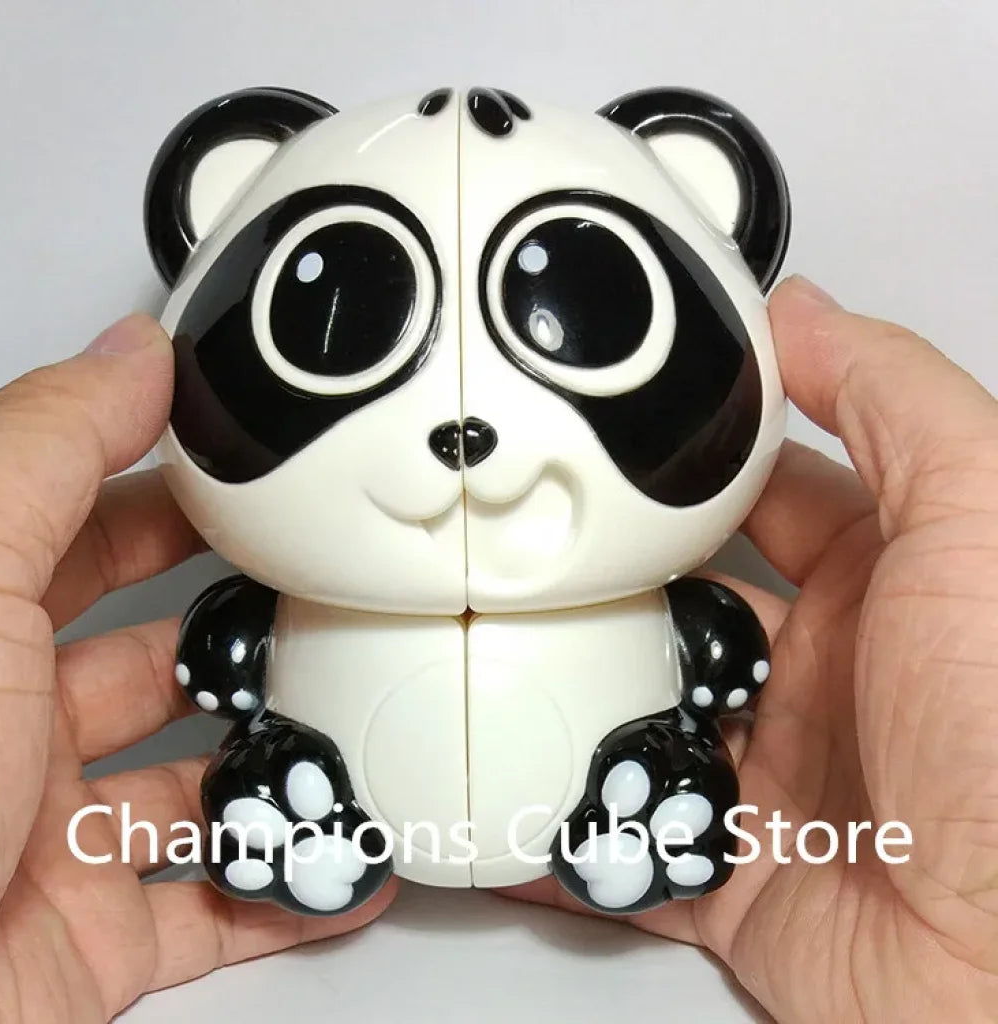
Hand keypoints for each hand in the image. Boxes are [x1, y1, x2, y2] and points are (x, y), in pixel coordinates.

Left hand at [0, 318, 396, 1021]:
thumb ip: (48, 451)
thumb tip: (134, 349)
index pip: (87, 531)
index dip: (177, 493)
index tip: (268, 476)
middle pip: (156, 655)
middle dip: (248, 625)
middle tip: (337, 596)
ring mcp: (46, 842)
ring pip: (196, 782)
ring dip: (279, 759)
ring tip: (366, 720)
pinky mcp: (86, 947)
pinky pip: (214, 909)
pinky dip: (289, 889)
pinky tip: (349, 866)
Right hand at [507, 276, 997, 1019]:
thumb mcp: (978, 519)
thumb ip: (890, 398)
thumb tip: (798, 309)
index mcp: (887, 585)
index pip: (768, 494)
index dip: (696, 457)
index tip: (610, 431)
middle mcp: (828, 673)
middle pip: (685, 600)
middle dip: (609, 571)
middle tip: (523, 541)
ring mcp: (771, 772)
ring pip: (641, 710)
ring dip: (573, 687)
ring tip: (487, 647)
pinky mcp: (727, 867)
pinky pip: (623, 835)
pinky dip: (560, 821)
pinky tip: (498, 789)